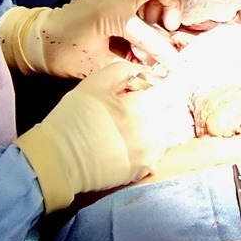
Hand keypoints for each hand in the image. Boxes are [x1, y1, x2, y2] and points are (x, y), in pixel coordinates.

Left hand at [0, 0, 182, 78]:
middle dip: (169, 6)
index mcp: (115, 13)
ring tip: (150, 16)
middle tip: (165, 27)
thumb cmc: (66, 54)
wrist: (39, 40)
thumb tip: (157, 70)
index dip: (167, 53)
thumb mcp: (101, 66)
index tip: (177, 66)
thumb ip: (131, 66)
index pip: (151, 34)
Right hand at [16, 56, 195, 209]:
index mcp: (142, 107)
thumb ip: (125, 70)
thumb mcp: (94, 83)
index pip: (177, 87)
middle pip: (179, 110)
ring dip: (165, 120)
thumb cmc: (73, 118)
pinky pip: (162, 150)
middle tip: (152, 96)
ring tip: (141, 117)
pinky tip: (135, 136)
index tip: (181, 74)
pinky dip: (156, 140)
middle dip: (170, 99)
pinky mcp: (144, 169)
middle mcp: (153, 132)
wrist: (58, 160)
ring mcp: (150, 153)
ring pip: (174, 131)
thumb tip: (146, 71)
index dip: (181, 78)